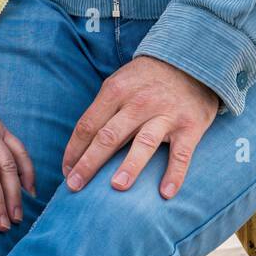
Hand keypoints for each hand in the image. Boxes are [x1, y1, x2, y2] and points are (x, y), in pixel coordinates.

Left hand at [62, 56, 219, 198]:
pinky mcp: (189, 126)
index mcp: (115, 91)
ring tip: (116, 187)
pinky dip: (174, 174)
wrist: (190, 62)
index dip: (74, 150)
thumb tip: (80, 146)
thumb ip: (103, 111)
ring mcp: (165, 114)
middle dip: (89, 163)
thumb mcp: (119, 84)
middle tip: (74, 187)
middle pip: (109, 136)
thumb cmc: (145, 81)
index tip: (66, 172)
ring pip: (144, 143)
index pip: (88, 125)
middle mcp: (138, 102)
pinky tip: (165, 193)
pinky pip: (181, 154)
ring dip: (130, 165)